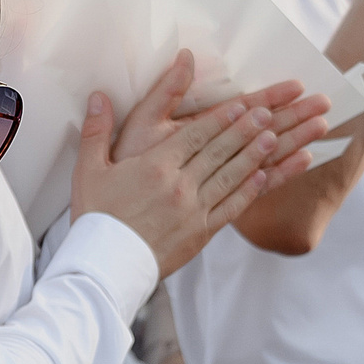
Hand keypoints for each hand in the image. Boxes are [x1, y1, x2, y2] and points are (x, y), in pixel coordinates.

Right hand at [71, 52, 307, 276]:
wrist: (105, 266)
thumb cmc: (95, 217)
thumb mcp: (88, 170)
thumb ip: (96, 131)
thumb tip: (98, 97)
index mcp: (155, 166)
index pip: (196, 134)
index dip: (222, 118)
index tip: (243, 104)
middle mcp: (180, 185)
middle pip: (219, 151)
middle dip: (246, 130)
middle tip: (269, 113)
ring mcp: (194, 210)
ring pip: (231, 176)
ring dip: (254, 155)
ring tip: (275, 138)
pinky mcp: (201, 233)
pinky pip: (231, 208)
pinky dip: (249, 191)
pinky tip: (264, 177)